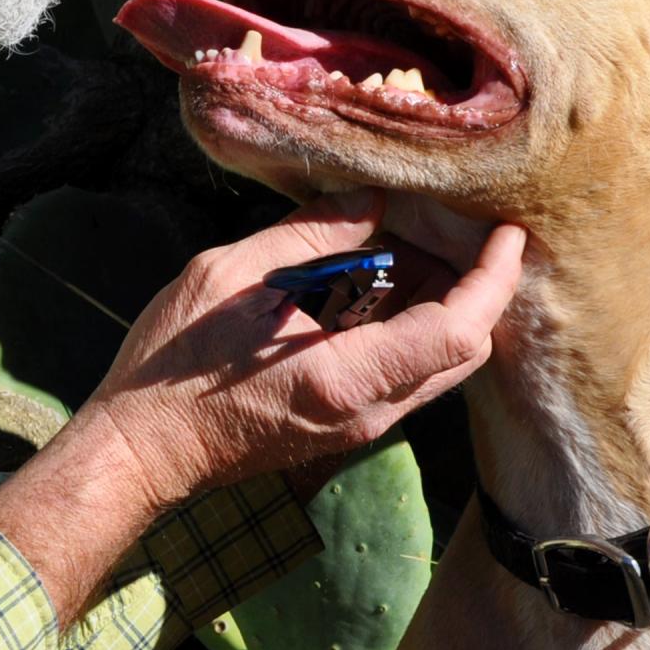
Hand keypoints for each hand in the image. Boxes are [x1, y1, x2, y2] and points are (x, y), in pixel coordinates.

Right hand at [85, 191, 525, 512]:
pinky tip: (376, 278)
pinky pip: (405, 372)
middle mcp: (369, 411)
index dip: (494, 277)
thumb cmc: (173, 365)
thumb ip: (311, 236)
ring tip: (418, 238)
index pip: (458, 331)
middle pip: (464, 351)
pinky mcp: (344, 424)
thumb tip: (370, 200)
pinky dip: (410, 322)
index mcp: (346, 377)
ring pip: (438, 363)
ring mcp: (359, 424)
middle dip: (479, 285)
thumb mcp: (233, 277)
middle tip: (464, 224)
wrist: (143, 449)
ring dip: (443, 302)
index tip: (506, 230)